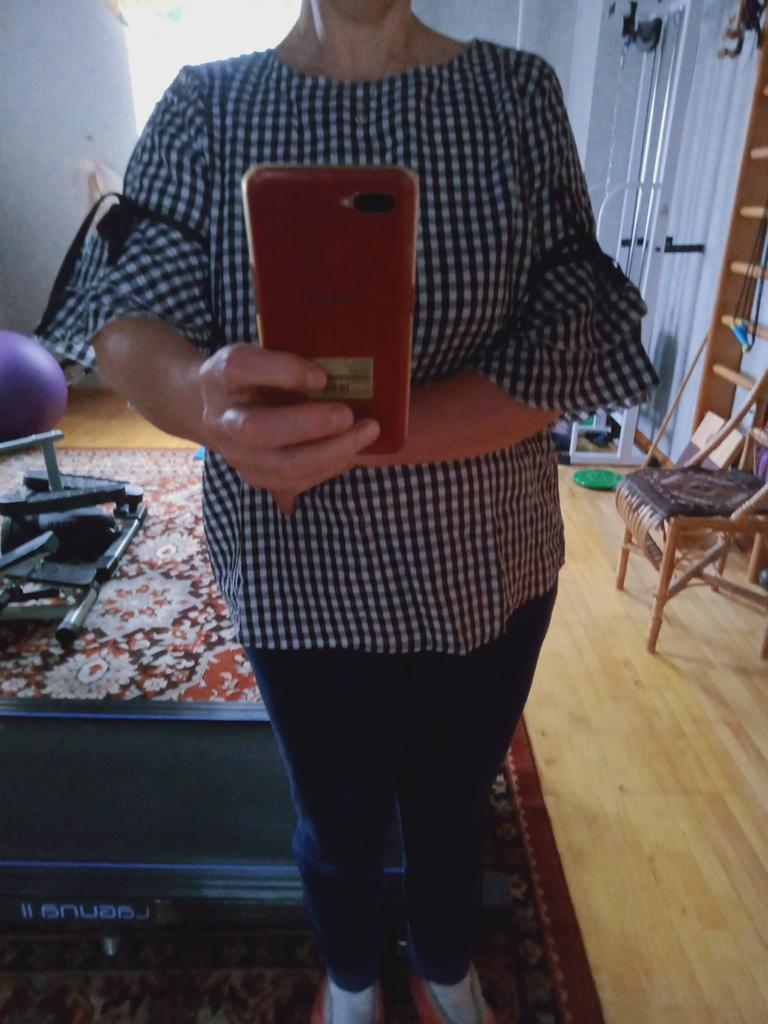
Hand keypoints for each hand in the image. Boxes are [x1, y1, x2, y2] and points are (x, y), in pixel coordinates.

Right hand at [198, 344, 379, 513]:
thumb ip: (290, 361)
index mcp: (219, 376)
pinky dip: (328, 467)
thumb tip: (341, 372)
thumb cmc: (252, 377)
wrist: (215, 410)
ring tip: (365, 435)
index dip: (283, 371)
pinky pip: (294, 482)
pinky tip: (352, 453)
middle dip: (310, 425)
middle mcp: (222, 418)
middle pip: (258, 429)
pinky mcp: (253, 477)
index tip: (322, 376)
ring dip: (330, 452)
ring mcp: (235, 454)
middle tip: (349, 415)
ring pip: (281, 465)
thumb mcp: (261, 356)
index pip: (240, 368)